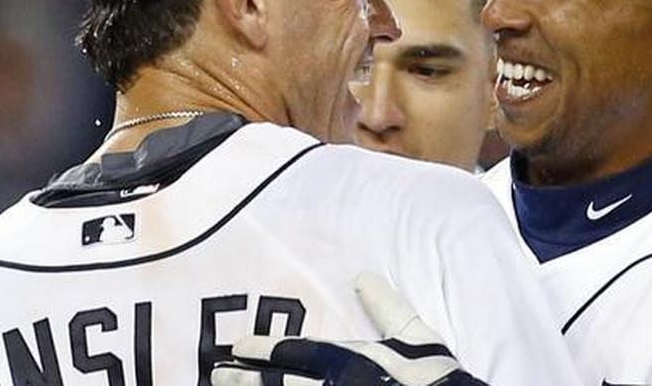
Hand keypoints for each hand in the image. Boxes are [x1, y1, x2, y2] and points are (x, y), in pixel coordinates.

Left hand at [211, 272, 487, 385]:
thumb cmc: (434, 376)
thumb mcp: (416, 335)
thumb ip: (387, 305)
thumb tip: (364, 276)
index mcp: (348, 361)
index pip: (294, 353)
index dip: (263, 350)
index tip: (238, 346)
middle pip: (278, 384)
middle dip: (244, 378)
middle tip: (216, 373)